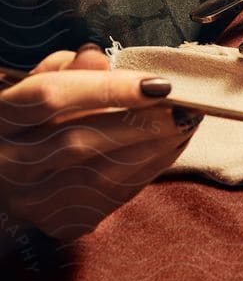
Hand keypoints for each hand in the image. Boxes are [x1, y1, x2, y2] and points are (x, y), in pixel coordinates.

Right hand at [0, 46, 194, 240]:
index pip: (49, 98)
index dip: (106, 89)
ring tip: (188, 124)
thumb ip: (61, 72)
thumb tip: (97, 58)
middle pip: (79, 141)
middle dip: (140, 123)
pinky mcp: (60, 222)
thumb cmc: (27, 124)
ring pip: (101, 173)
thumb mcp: (30, 89)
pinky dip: (149, 170)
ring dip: (154, 149)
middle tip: (186, 107)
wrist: (11, 182)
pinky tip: (172, 147)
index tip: (156, 83)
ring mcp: (31, 199)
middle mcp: (8, 162)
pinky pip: (114, 196)